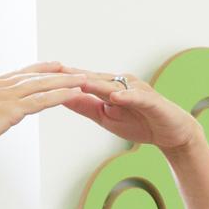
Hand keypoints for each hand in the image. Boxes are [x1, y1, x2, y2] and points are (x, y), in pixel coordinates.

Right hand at [0, 63, 113, 160]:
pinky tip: (73, 94)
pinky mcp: (10, 110)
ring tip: (83, 80)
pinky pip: (41, 101)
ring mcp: (4, 96)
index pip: (19, 74)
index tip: (54, 66)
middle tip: (75, 70)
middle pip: (34, 76)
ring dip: (65, 82)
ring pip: (41, 85)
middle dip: (57, 73)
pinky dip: (60, 96)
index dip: (39, 69)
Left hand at [63, 71, 203, 155]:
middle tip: (49, 75)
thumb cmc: (139, 123)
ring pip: (111, 85)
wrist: (172, 133)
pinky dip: (127, 97)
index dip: (60, 78)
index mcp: (106, 85)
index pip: (79, 79)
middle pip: (91, 78)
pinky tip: (115, 97)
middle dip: (71, 77)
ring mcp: (136, 89)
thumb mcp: (105, 118)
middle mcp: (119, 81)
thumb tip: (61, 98)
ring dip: (95, 84)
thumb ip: (85, 106)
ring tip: (77, 83)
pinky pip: (137, 98)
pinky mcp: (151, 100)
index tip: (37, 77)